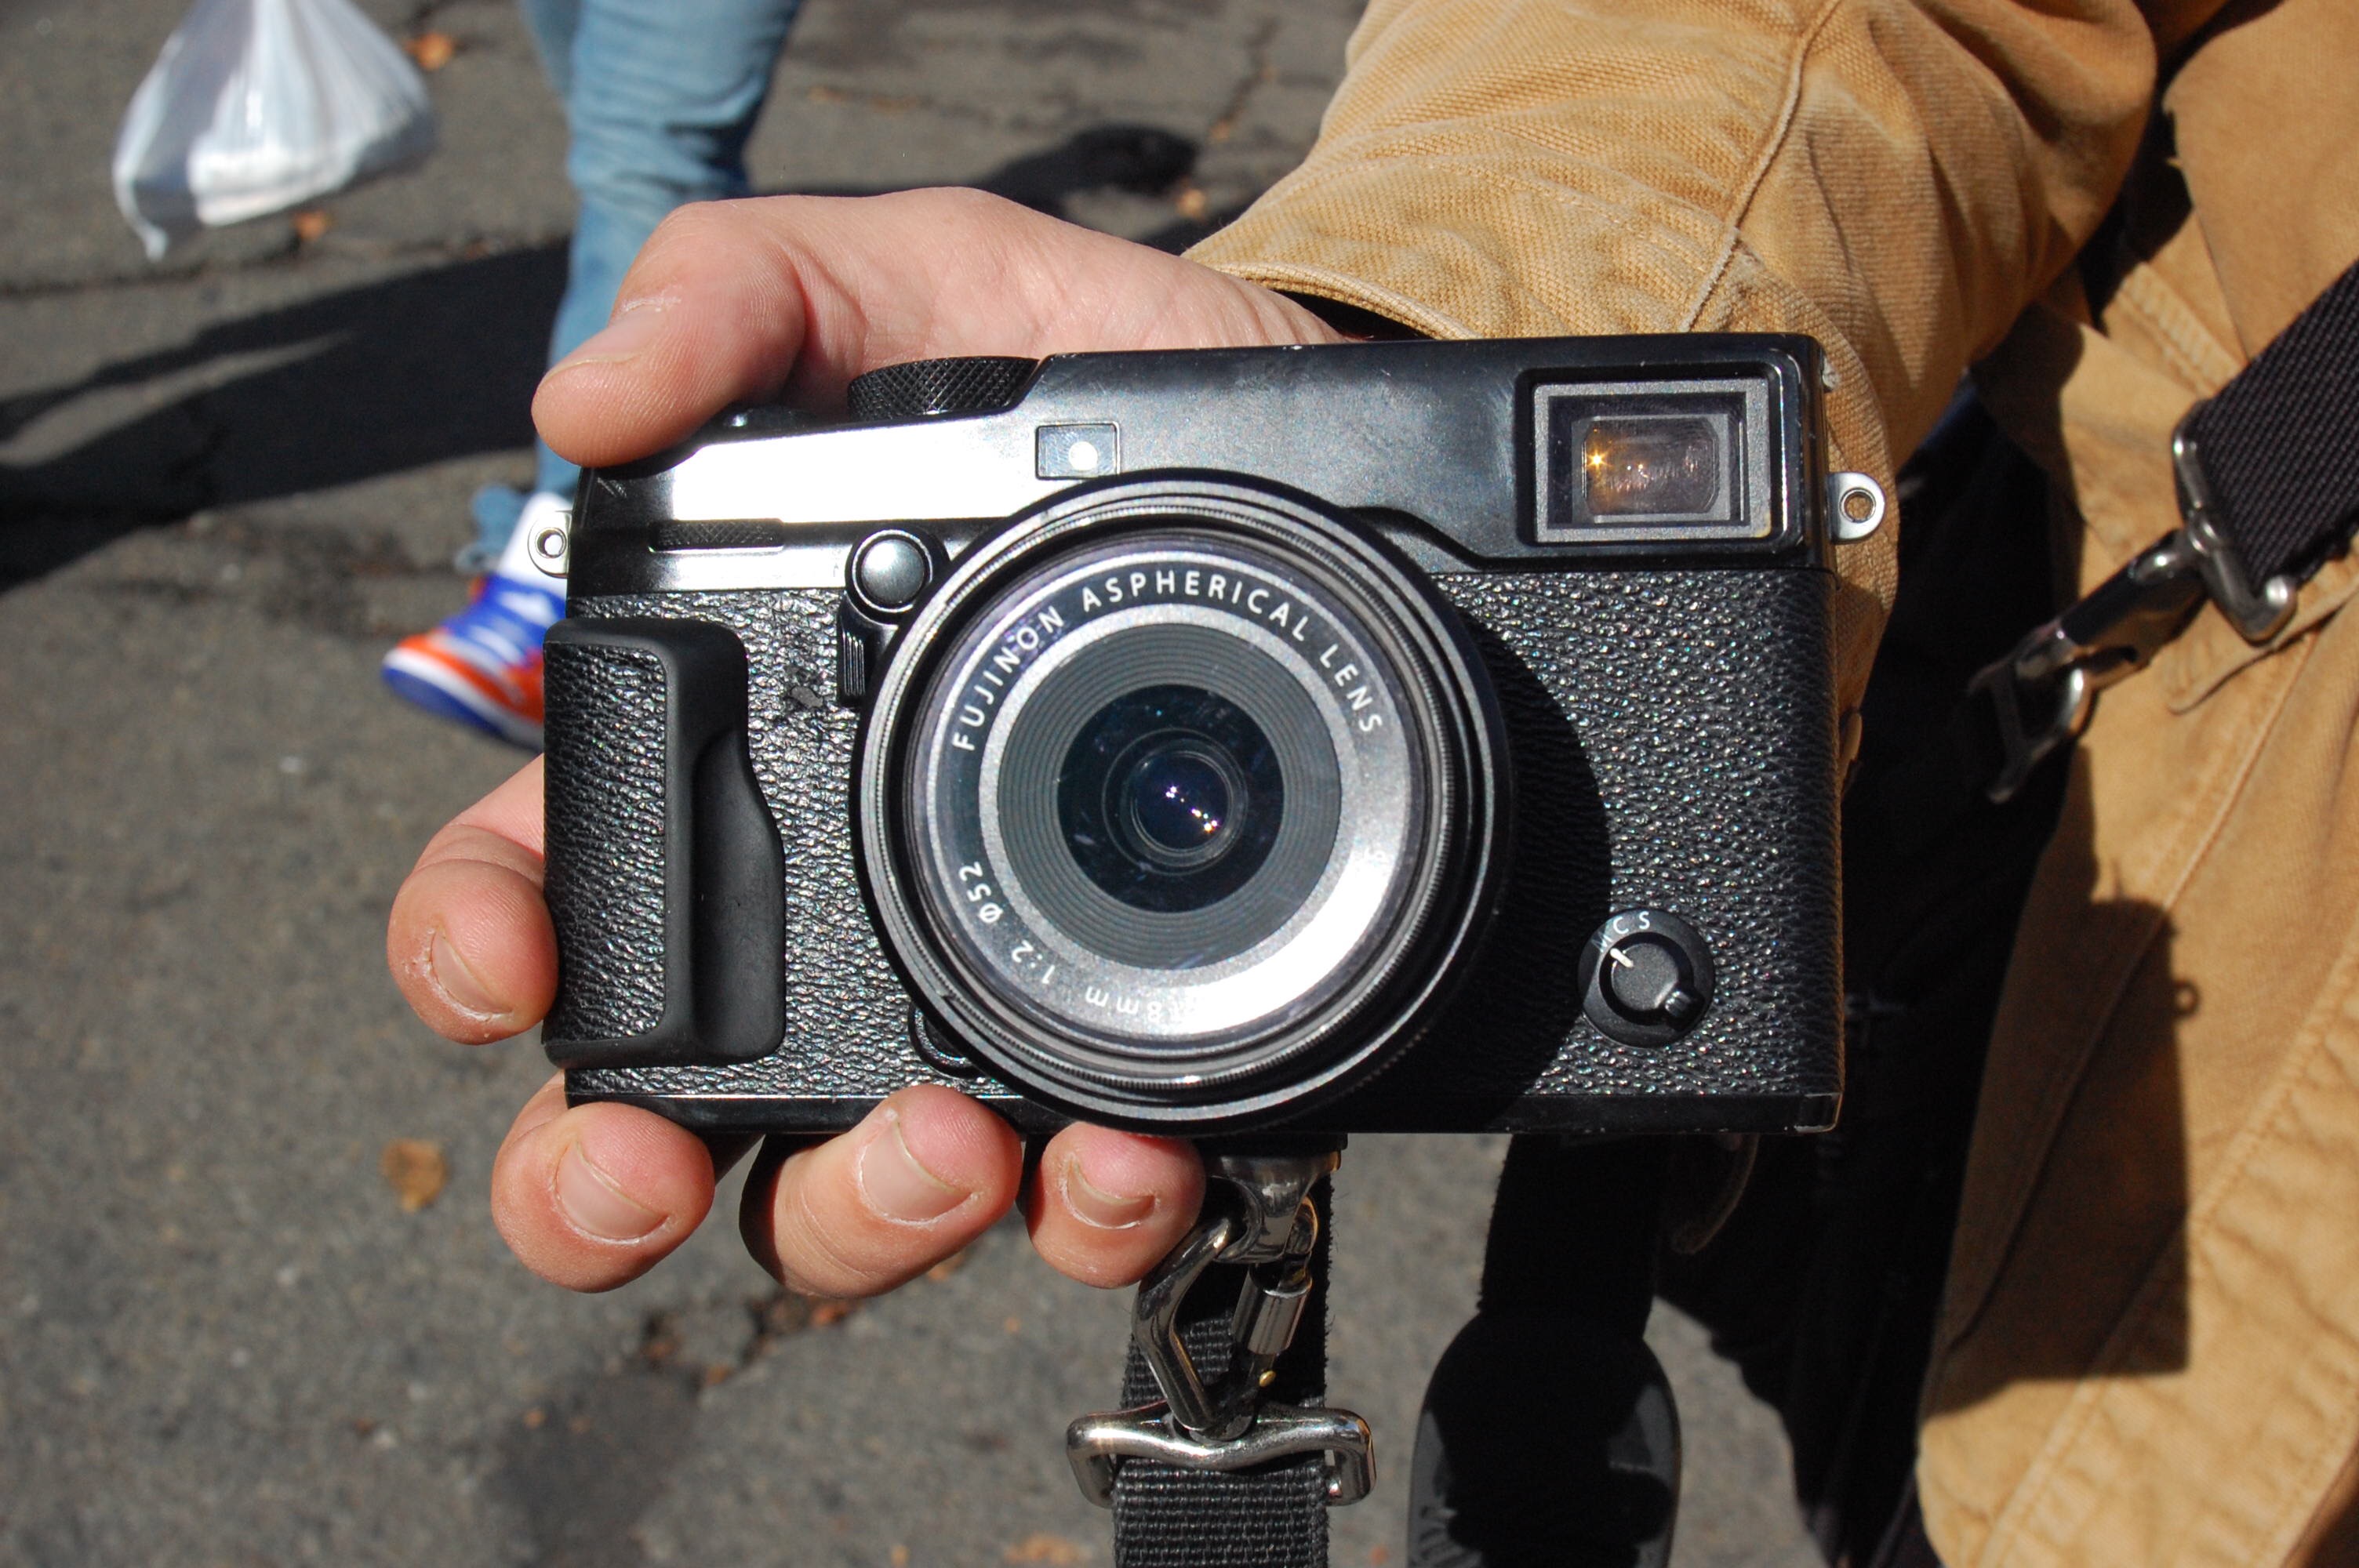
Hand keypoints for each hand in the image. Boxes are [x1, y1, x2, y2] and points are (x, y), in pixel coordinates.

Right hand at [389, 189, 1347, 1295]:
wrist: (1330, 467)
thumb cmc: (1106, 384)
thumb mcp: (928, 282)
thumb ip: (750, 298)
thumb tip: (587, 399)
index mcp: (728, 757)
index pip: (535, 883)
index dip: (475, 949)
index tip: (509, 974)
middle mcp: (827, 919)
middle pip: (651, 1113)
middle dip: (602, 1182)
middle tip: (644, 1169)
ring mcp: (980, 1008)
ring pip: (854, 1199)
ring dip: (869, 1216)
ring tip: (957, 1152)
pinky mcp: (1141, 1055)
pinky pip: (1083, 1199)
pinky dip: (1091, 1220)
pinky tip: (1126, 1163)